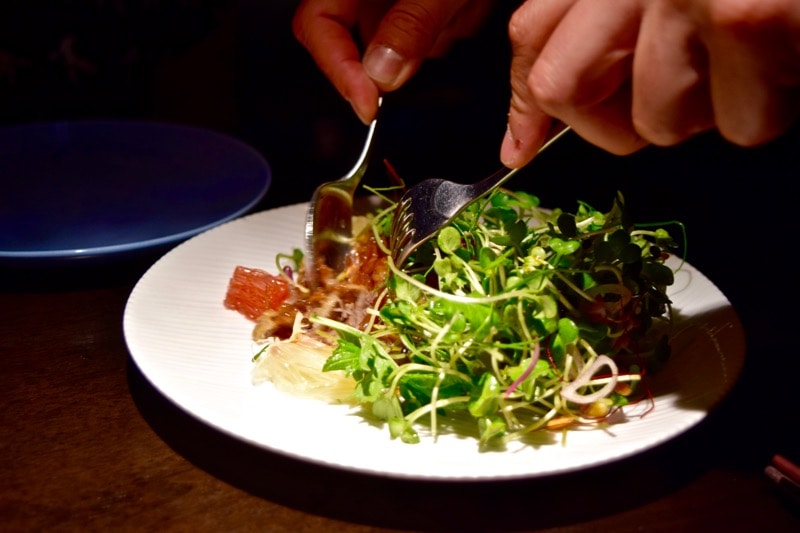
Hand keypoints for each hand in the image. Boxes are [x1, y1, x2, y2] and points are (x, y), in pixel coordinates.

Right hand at [292, 0, 494, 123]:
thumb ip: (411, 24)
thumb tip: (381, 75)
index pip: (317, 25)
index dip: (339, 70)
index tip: (369, 104)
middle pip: (363, 38)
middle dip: (411, 44)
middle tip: (447, 19)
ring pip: (405, 37)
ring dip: (442, 28)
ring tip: (467, 0)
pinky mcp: (422, 0)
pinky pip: (431, 25)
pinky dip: (456, 18)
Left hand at [500, 0, 799, 167]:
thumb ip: (578, 34)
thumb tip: (520, 142)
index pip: (535, 47)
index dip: (528, 110)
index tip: (518, 148)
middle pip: (570, 92)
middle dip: (625, 116)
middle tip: (679, 81)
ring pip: (663, 122)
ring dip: (713, 105)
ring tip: (751, 48)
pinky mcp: (750, 20)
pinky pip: (743, 122)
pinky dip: (771, 102)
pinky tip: (788, 50)